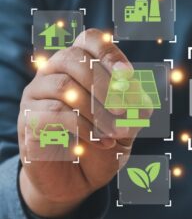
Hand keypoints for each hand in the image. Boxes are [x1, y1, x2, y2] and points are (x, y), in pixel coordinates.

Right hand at [18, 29, 145, 218]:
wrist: (79, 179)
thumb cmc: (105, 143)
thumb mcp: (129, 124)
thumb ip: (135, 107)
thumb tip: (137, 95)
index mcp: (82, 65)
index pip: (90, 40)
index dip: (109, 53)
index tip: (128, 76)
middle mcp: (54, 72)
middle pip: (75, 59)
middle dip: (106, 86)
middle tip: (124, 112)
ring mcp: (37, 93)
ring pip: (64, 87)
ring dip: (96, 111)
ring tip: (115, 133)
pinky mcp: (28, 119)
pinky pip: (54, 113)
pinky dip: (83, 128)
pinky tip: (100, 142)